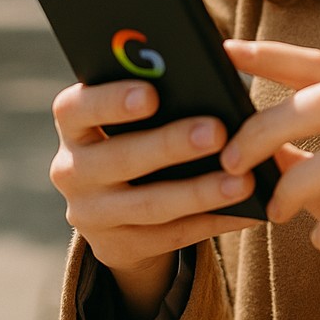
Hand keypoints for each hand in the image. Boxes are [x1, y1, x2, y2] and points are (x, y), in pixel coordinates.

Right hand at [50, 80, 261, 317]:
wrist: (117, 205)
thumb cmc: (139, 133)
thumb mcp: (131, 115)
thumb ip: (155, 92)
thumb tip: (209, 73)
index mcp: (74, 125)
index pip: (75, 108)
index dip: (111, 101)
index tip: (152, 93)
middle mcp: (71, 170)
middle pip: (120, 158)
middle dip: (171, 145)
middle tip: (218, 132)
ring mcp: (90, 214)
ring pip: (149, 205)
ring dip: (201, 192)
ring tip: (245, 181)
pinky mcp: (117, 247)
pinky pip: (171, 236)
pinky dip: (213, 221)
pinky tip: (248, 210)